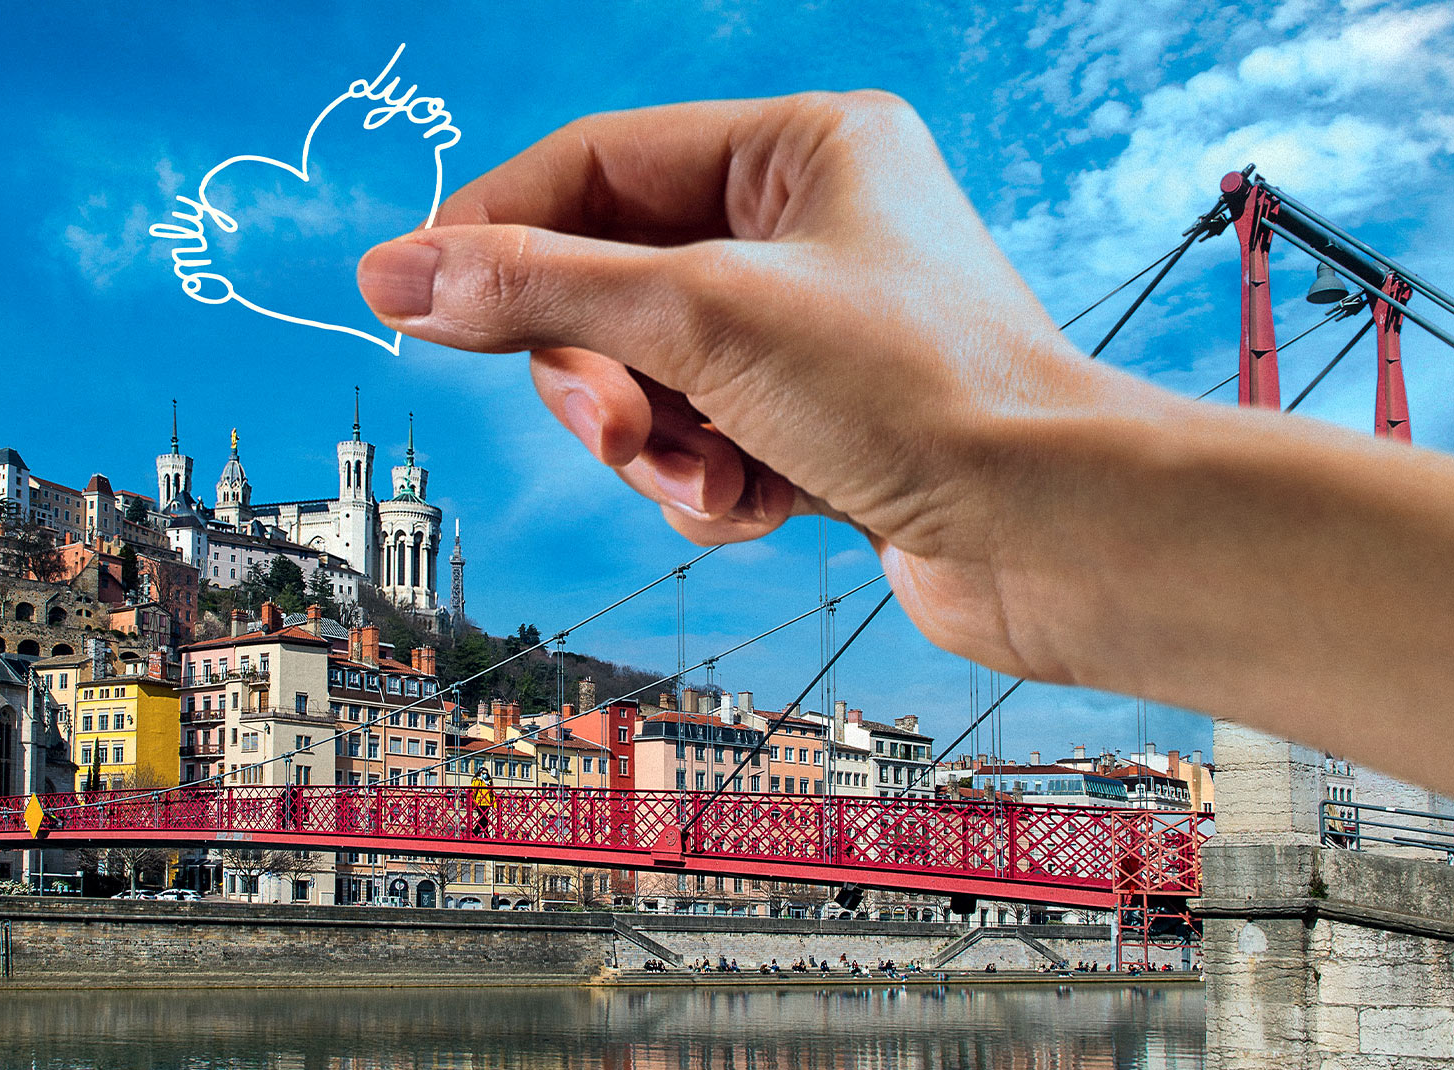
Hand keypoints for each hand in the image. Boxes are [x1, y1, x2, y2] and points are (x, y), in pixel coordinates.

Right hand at [356, 92, 1154, 681]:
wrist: (1058, 536)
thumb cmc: (923, 392)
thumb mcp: (702, 319)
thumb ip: (539, 289)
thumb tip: (394, 272)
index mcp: (800, 149)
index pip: (595, 163)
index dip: (496, 228)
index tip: (410, 294)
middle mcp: (805, 227)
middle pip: (609, 285)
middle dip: (600, 376)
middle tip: (614, 431)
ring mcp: (810, 330)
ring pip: (648, 378)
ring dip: (658, 447)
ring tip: (714, 482)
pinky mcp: (819, 422)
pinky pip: (701, 441)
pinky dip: (710, 485)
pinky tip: (768, 508)